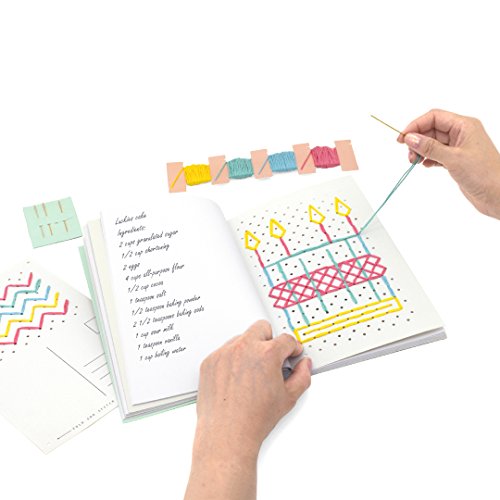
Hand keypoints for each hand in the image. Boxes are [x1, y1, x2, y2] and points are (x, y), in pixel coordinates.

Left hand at [184, 320, 311, 499]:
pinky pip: (224, 351)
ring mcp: (224, 353)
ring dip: (249, 350)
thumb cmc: (254, 419)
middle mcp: (244, 348)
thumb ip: (302, 376)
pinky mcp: (210, 361)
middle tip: (272, 358)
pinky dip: (232, 360)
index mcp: (266, 354)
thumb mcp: (288, 398)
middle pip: (262, 328)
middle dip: (270, 340)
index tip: (291, 353)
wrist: (226, 434)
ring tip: (251, 374)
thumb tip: (304, 365)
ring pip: (241, 339)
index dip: (292, 348)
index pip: (286, 339)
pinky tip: (236, 380)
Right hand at [397, 109, 499, 218]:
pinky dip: (428, 158)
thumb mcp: (453, 158)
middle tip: (410, 156)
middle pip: (431, 129)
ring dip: (421, 150)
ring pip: (432, 142)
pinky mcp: (456, 160)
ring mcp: (459, 147)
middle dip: (417, 140)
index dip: (416, 125)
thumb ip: (430, 147)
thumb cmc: (484, 174)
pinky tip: (425, 165)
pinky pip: (437, 154)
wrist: (498, 195)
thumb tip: (410, 138)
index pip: (434, 117)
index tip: (402, 139)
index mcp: (464, 125)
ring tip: (415, 162)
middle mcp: (461, 133)